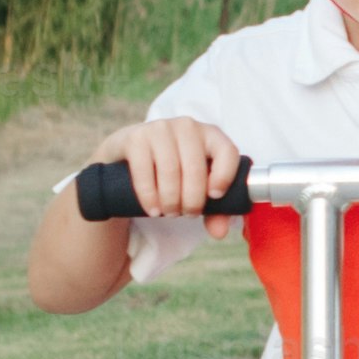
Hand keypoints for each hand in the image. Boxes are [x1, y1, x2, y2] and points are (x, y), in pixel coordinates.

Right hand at [85, 115, 243, 218]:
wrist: (130, 155)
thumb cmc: (175, 172)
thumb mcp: (196, 187)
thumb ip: (214, 211)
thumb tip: (219, 232)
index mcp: (211, 135)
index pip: (227, 151)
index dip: (224, 177)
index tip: (214, 197)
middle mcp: (187, 126)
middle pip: (195, 168)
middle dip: (192, 200)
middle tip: (187, 214)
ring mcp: (160, 129)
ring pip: (170, 171)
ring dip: (170, 200)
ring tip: (168, 213)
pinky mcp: (136, 138)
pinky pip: (144, 171)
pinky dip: (149, 196)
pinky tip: (153, 209)